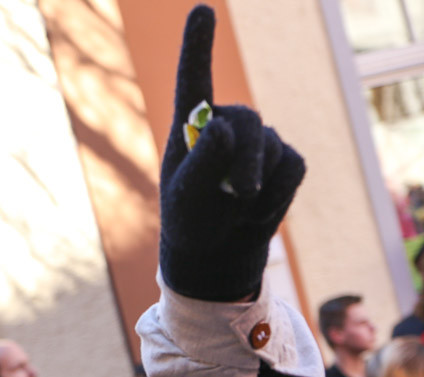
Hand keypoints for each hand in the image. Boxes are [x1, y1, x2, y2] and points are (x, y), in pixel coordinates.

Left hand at [159, 5, 305, 301]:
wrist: (215, 250)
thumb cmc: (189, 222)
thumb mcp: (185, 199)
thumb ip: (202, 163)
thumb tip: (221, 125)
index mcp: (189, 126)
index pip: (193, 79)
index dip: (197, 45)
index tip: (201, 9)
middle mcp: (225, 124)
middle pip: (248, 123)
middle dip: (247, 160)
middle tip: (240, 194)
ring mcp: (257, 141)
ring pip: (272, 148)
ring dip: (257, 186)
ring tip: (234, 209)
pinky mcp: (283, 159)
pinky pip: (293, 168)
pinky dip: (277, 197)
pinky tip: (255, 212)